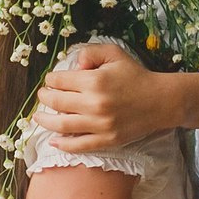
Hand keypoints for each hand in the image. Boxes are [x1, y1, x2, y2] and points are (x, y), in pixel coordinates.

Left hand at [36, 42, 178, 151]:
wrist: (161, 101)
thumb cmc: (136, 75)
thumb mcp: (115, 53)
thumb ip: (90, 53)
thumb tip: (73, 64)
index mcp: (94, 81)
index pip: (59, 81)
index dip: (50, 80)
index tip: (51, 80)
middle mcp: (94, 104)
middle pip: (56, 102)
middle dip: (44, 98)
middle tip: (42, 96)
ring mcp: (100, 125)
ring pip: (61, 125)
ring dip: (45, 120)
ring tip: (38, 117)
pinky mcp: (107, 140)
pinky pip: (78, 146)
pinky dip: (62, 144)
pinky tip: (53, 141)